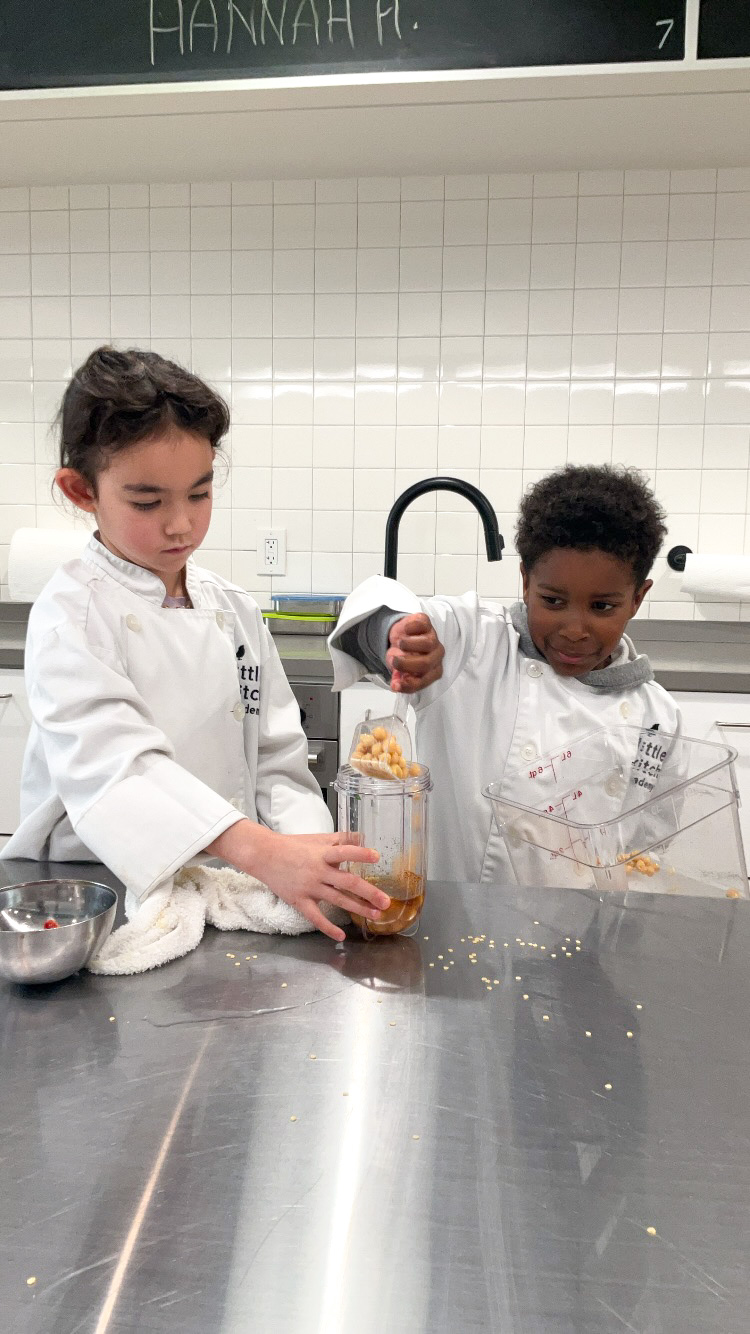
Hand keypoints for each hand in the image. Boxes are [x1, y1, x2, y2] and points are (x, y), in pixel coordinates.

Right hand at [207, 822, 387, 941]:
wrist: (264, 856)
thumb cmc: (293, 845)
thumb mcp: (317, 838)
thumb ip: (340, 839)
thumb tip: (362, 836)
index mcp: (322, 854)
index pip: (344, 852)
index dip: (360, 854)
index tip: (377, 857)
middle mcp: (318, 871)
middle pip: (347, 882)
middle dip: (369, 892)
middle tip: (386, 901)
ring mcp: (309, 887)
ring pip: (337, 900)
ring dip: (358, 908)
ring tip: (375, 915)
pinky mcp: (300, 900)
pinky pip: (316, 917)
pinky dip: (328, 928)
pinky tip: (341, 936)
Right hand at [385, 613, 443, 692]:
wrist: (401, 635)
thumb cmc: (404, 655)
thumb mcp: (399, 670)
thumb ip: (399, 678)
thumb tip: (395, 685)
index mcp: (433, 671)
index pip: (423, 681)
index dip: (408, 685)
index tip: (394, 685)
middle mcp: (437, 655)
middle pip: (426, 663)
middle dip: (405, 664)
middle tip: (394, 660)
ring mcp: (434, 638)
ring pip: (428, 643)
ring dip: (408, 644)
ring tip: (399, 644)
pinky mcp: (427, 623)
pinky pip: (421, 625)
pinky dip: (409, 628)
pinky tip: (405, 631)